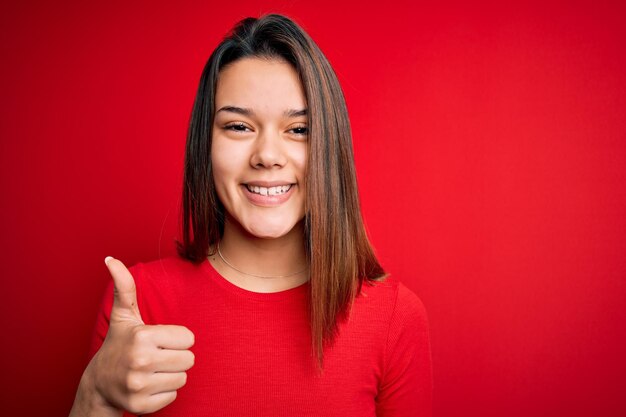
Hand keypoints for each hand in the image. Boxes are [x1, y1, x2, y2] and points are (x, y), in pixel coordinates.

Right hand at [76, 257, 194, 414]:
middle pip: (189, 359)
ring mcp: (139, 385)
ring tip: (152, 370)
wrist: (100, 384)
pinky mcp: (142, 405)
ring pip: (183, 378)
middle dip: (176, 357)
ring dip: (171, 375)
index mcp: (142, 336)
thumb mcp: (124, 316)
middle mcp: (140, 361)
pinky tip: (148, 386)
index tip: (159, 341)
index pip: (189, 338)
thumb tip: (111, 259)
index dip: (177, 340)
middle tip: (156, 357)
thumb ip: (124, 287)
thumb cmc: (119, 345)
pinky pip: (174, 396)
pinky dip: (164, 393)